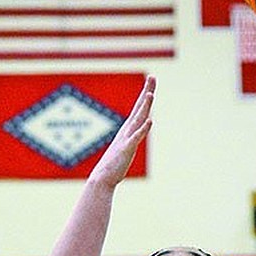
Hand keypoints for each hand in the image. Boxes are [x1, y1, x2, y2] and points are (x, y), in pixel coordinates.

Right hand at [89, 75, 154, 189]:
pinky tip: (150, 121)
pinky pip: (136, 138)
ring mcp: (127, 139)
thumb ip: (131, 140)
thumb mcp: (125, 149)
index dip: (145, 93)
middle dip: (146, 92)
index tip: (151, 80)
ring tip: (150, 95)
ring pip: (137, 120)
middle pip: (139, 108)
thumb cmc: (113, 165)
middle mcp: (127, 130)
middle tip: (152, 77)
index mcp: (128, 129)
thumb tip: (134, 137)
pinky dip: (143, 129)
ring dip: (144, 108)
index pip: (139, 108)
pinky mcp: (126, 149)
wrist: (103, 178)